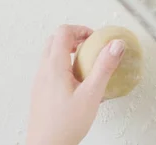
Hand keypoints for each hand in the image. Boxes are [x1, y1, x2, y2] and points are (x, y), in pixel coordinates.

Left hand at [26, 25, 124, 144]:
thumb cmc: (66, 125)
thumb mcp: (92, 94)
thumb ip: (104, 67)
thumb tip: (115, 45)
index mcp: (54, 66)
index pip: (63, 32)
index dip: (81, 29)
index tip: (95, 38)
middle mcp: (43, 71)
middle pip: (54, 40)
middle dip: (74, 38)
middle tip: (91, 46)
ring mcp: (39, 81)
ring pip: (51, 54)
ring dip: (68, 51)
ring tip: (87, 64)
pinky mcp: (40, 92)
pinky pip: (50, 69)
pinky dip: (64, 65)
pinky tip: (78, 82)